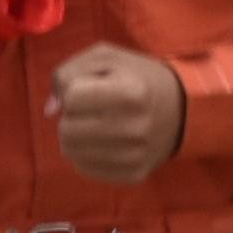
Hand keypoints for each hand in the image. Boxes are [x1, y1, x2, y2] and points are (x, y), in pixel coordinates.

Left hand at [50, 46, 185, 184]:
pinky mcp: (134, 175)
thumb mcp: (106, 57)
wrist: (182, 108)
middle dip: (71, 117)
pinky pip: (85, 169)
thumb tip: (50, 111)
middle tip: (90, 111)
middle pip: (67, 130)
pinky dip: (85, 154)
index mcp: (131, 93)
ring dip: (75, 137)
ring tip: (93, 126)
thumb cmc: (137, 77)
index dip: (74, 91)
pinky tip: (101, 142)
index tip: (92, 89)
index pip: (72, 98)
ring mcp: (136, 156)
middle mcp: (135, 128)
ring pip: (71, 153)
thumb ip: (67, 73)